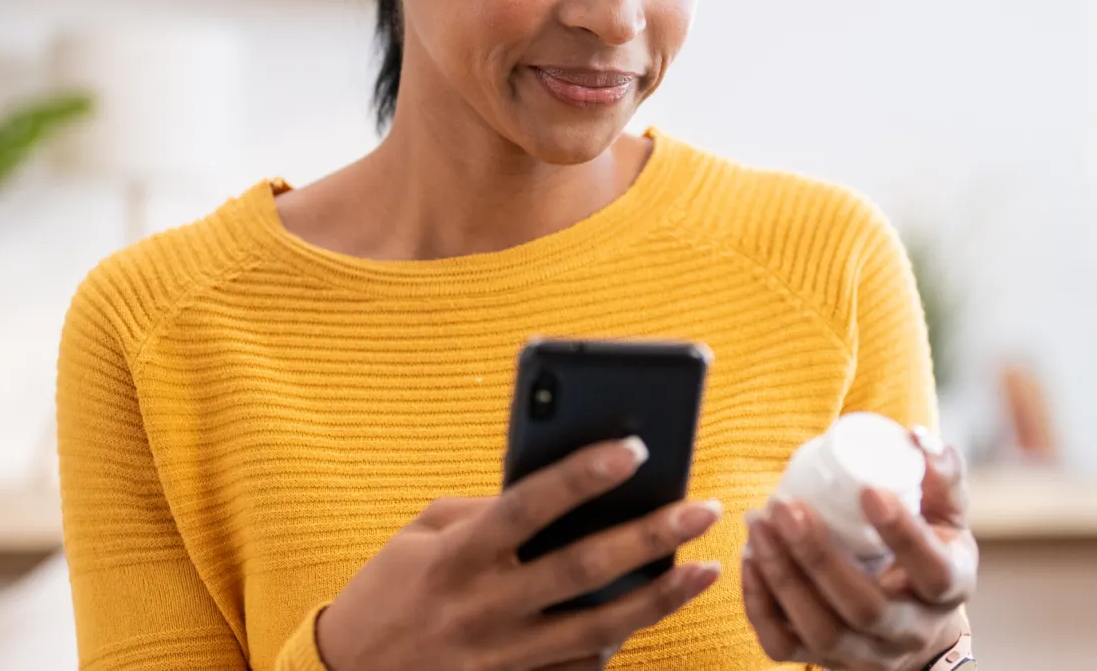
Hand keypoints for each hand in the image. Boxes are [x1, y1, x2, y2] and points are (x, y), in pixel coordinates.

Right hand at [316, 437, 723, 670]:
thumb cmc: (390, 590)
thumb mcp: (420, 536)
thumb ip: (485, 511)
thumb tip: (561, 493)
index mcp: (454, 556)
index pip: (526, 507)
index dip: (580, 476)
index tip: (633, 448)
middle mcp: (481, 608)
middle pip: (580, 568)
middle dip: (649, 536)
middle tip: (702, 508)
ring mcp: (501, 658)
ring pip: (598, 628)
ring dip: (659, 598)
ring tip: (705, 569)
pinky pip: (581, 667)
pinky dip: (621, 639)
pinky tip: (652, 611)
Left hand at [741, 427, 975, 670]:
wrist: (915, 618)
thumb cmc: (928, 550)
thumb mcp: (945, 514)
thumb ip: (939, 474)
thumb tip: (916, 437)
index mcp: (947, 589)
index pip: (932, 572)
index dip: (902, 534)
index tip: (869, 492)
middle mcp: (910, 631)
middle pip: (864, 609)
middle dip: (818, 557)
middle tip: (784, 506)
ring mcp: (866, 654)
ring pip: (822, 631)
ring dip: (783, 577)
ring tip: (758, 525)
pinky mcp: (825, 662)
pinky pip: (784, 647)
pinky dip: (759, 605)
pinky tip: (749, 560)